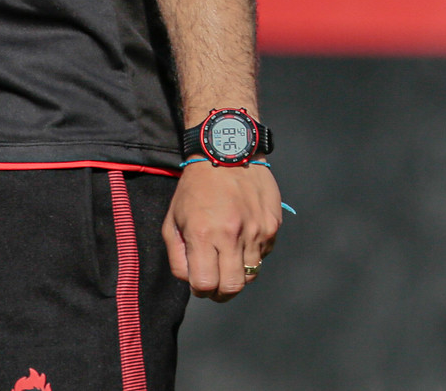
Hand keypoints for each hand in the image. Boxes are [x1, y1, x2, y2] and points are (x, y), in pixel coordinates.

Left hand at [161, 163, 281, 300]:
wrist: (227, 153)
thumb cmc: (195, 187)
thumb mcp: (173, 220)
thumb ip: (178, 257)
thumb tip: (192, 281)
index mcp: (203, 234)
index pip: (205, 285)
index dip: (201, 290)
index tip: (200, 283)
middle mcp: (232, 234)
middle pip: (232, 288)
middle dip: (221, 293)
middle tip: (216, 282)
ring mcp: (256, 230)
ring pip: (251, 275)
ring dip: (238, 273)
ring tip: (228, 257)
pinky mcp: (272, 225)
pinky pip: (263, 254)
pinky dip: (252, 254)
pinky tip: (242, 236)